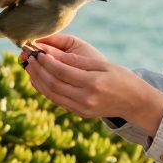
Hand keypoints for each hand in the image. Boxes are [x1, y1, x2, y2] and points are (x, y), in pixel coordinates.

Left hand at [21, 36, 162, 135]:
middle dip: (37, 69)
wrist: (135, 102)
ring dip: (37, 79)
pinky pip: (57, 100)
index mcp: (92, 83)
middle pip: (52, 83)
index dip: (45, 60)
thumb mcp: (103, 65)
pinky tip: (38, 78)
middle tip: (27, 56)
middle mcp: (85, 98)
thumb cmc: (121, 78)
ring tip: (28, 65)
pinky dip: (44, 89)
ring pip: (51, 94)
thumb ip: (77, 61)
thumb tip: (53, 54)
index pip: (61, 71)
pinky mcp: (79, 113)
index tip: (36, 49)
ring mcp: (81, 108)